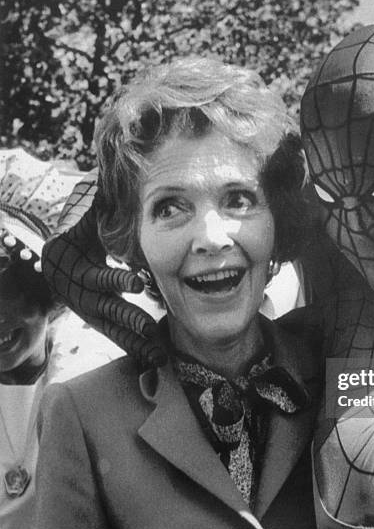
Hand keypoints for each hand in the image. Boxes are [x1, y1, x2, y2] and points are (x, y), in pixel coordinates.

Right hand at [42, 178, 167, 366]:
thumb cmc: (78, 220)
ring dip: (132, 341)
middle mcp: (75, 289)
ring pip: (109, 327)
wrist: (59, 245)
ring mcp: (85, 306)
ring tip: (158, 356)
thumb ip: (102, 196)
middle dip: (126, 317)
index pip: (93, 274)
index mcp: (69, 262)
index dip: (113, 279)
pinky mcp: (96, 317)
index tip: (137, 281)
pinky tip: (155, 358)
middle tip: (149, 327)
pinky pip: (115, 334)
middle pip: (101, 308)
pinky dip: (133, 345)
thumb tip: (116, 170)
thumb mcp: (87, 206)